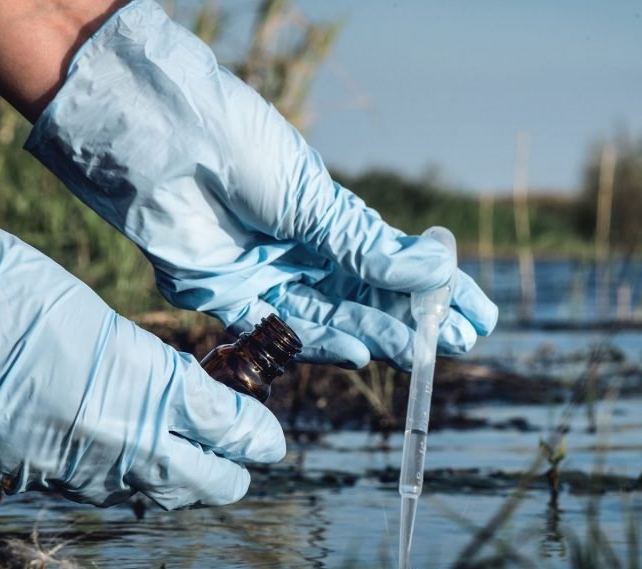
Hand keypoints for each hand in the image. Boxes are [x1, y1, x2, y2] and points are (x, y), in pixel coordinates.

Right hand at [0, 152, 284, 508]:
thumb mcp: (98, 319)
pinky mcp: (13, 477)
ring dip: (170, 478)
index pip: (225, 430)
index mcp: (140, 386)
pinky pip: (81, 490)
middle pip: (199, 484)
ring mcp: (58, 468)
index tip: (270, 439)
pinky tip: (110, 453)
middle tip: (240, 455)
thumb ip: (149, 371)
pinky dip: (108, 476)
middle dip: (228, 472)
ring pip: (142, 495)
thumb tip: (186, 403)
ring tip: (184, 456)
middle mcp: (107, 442)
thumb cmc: (6, 283)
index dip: (256, 437)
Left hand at [25, 0, 497, 369]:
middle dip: (417, 320)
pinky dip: (323, 345)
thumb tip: (438, 270)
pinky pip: (283, 332)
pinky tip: (363, 353)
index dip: (437, 289)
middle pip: (369, 298)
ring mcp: (268, 276)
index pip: (395, 262)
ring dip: (380, 337)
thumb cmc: (240, 148)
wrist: (162, 142)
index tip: (478, 312)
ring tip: (422, 352)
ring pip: (335, 319)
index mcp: (328, 217)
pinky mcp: (229, 299)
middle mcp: (302, 251)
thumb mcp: (313, 198)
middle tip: (460, 343)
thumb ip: (367, 247)